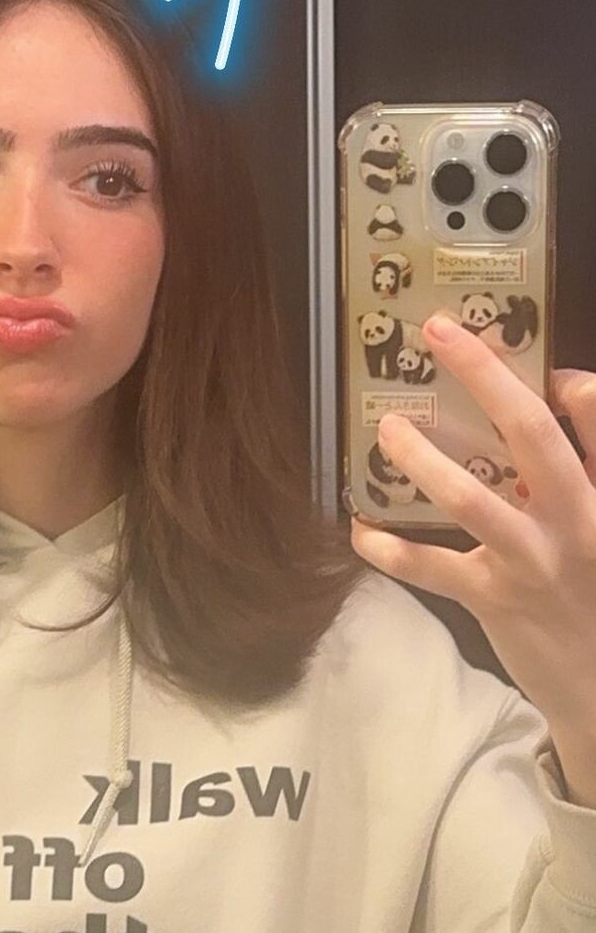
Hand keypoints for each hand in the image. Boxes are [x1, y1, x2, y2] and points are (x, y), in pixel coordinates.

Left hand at [348, 313, 595, 770]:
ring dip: (422, 458)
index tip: (545, 365)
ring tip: (388, 427)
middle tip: (442, 333)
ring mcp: (531, 561)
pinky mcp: (493, 599)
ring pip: (471, 498)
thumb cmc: (592, 592)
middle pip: (531, 435)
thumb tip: (551, 403)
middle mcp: (575, 521)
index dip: (572, 385)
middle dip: (485, 377)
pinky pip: (430, 567)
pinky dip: (388, 549)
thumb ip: (585, 472)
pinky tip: (360, 529)